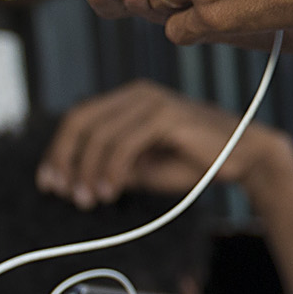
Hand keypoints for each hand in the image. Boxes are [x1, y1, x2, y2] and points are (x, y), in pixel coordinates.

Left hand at [37, 81, 292, 209]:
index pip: (79, 119)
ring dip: (87, 171)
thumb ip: (110, 167)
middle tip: (63, 193)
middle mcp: (136, 94)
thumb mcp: (142, 167)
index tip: (49, 182)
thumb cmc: (193, 162)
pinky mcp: (166, 115)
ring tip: (89, 199)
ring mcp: (152, 101)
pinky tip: (109, 191)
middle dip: (65, 160)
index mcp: (127, 100)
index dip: (58, 151)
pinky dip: (110, 170)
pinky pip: (124, 143)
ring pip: (99, 135)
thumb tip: (72, 182)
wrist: (244, 158)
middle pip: (80, 122)